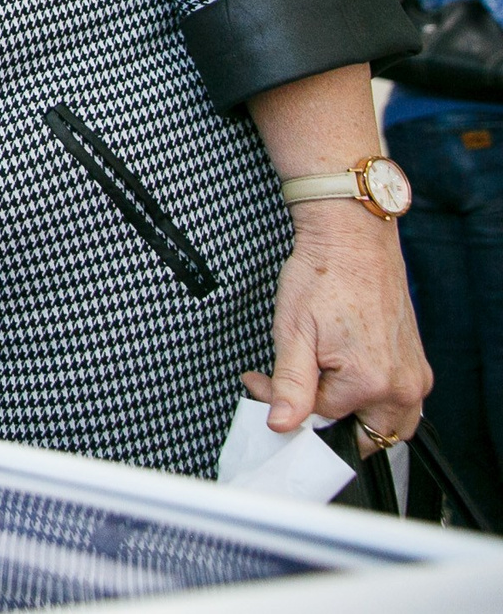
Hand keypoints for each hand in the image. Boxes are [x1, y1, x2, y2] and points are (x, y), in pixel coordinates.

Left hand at [244, 199, 429, 451]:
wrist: (353, 240)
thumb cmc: (322, 277)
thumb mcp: (293, 333)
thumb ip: (290, 386)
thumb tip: (281, 425)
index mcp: (371, 384)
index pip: (320, 419)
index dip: (285, 404)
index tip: (261, 381)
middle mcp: (403, 386)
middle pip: (363, 436)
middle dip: (325, 423)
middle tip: (292, 391)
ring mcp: (414, 375)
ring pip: (385, 424)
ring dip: (350, 416)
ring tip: (317, 382)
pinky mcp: (416, 363)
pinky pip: (397, 401)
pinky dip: (369, 398)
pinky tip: (340, 371)